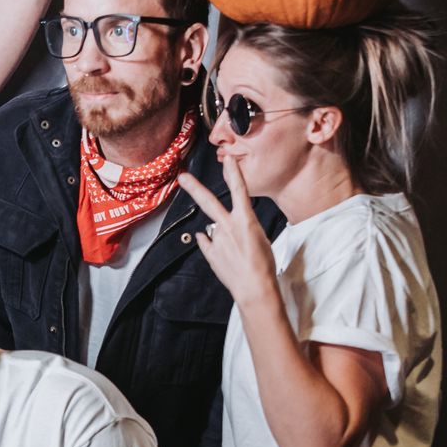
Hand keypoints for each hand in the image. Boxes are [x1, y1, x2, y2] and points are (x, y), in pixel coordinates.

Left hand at [177, 155, 279, 310]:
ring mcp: (217, 239)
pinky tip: (224, 255)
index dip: (233, 173)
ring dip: (222, 238)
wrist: (255, 288)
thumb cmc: (263, 264)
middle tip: (183, 177)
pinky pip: (208, 244)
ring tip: (236, 253)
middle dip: (195, 188)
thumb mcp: (260, 239)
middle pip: (209, 202)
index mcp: (246, 220)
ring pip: (214, 230)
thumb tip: (214, 229)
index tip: (227, 158)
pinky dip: (213, 246)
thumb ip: (239, 229)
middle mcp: (229, 226)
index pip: (239, 190)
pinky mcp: (210, 252)